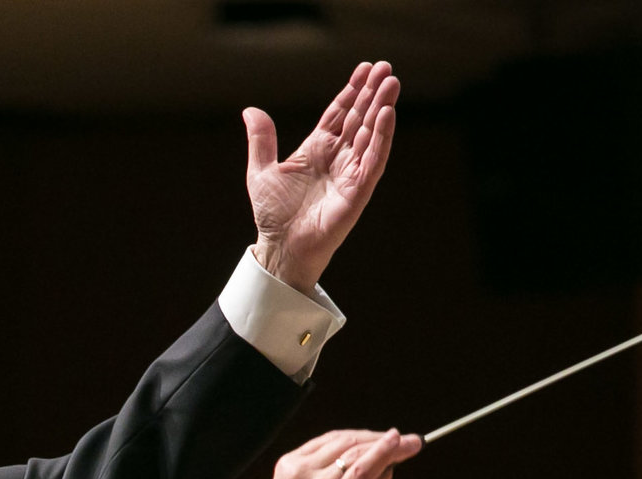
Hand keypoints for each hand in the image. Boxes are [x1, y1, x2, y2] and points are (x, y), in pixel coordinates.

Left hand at [244, 62, 399, 293]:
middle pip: (359, 118)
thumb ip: (261, 140)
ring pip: (371, 134)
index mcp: (317, 149)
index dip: (352, 90)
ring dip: (382, 108)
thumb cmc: (273, 215)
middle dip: (372, 93)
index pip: (339, 113)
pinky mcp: (358, 191)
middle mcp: (337, 158)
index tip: (365, 69)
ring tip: (391, 83)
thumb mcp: (261, 170)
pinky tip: (386, 115)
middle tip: (386, 67)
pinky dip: (381, 138)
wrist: (280, 248)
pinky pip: (373, 160)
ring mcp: (350, 173)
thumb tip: (250, 110)